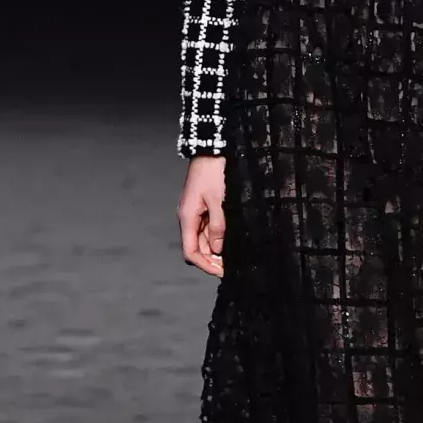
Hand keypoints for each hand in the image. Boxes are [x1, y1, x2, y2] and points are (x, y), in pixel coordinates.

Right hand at [178, 155, 226, 276]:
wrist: (211, 150)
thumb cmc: (214, 172)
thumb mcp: (219, 201)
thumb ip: (218, 226)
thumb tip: (218, 249)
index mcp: (187, 218)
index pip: (191, 252)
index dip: (205, 265)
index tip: (222, 272)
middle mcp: (189, 218)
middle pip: (197, 248)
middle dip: (212, 260)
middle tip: (232, 267)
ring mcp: (196, 213)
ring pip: (204, 240)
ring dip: (216, 250)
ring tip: (235, 256)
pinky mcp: (204, 207)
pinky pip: (209, 228)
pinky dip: (218, 237)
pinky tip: (231, 241)